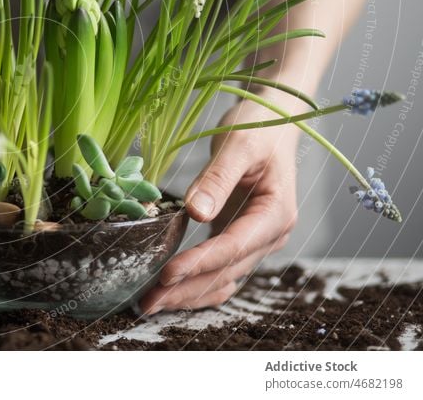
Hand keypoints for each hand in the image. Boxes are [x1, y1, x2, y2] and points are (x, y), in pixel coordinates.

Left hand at [139, 93, 301, 313]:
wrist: (273, 120)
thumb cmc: (259, 126)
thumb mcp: (238, 144)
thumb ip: (218, 178)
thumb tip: (195, 213)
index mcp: (276, 213)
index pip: (233, 246)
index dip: (199, 263)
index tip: (166, 274)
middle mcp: (271, 233)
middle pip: (226, 272)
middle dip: (186, 289)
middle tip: (147, 303)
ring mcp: (257, 239)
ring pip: (222, 278)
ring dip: (188, 294)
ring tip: (151, 304)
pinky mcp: (241, 236)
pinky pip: (220, 269)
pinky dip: (197, 283)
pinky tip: (172, 294)